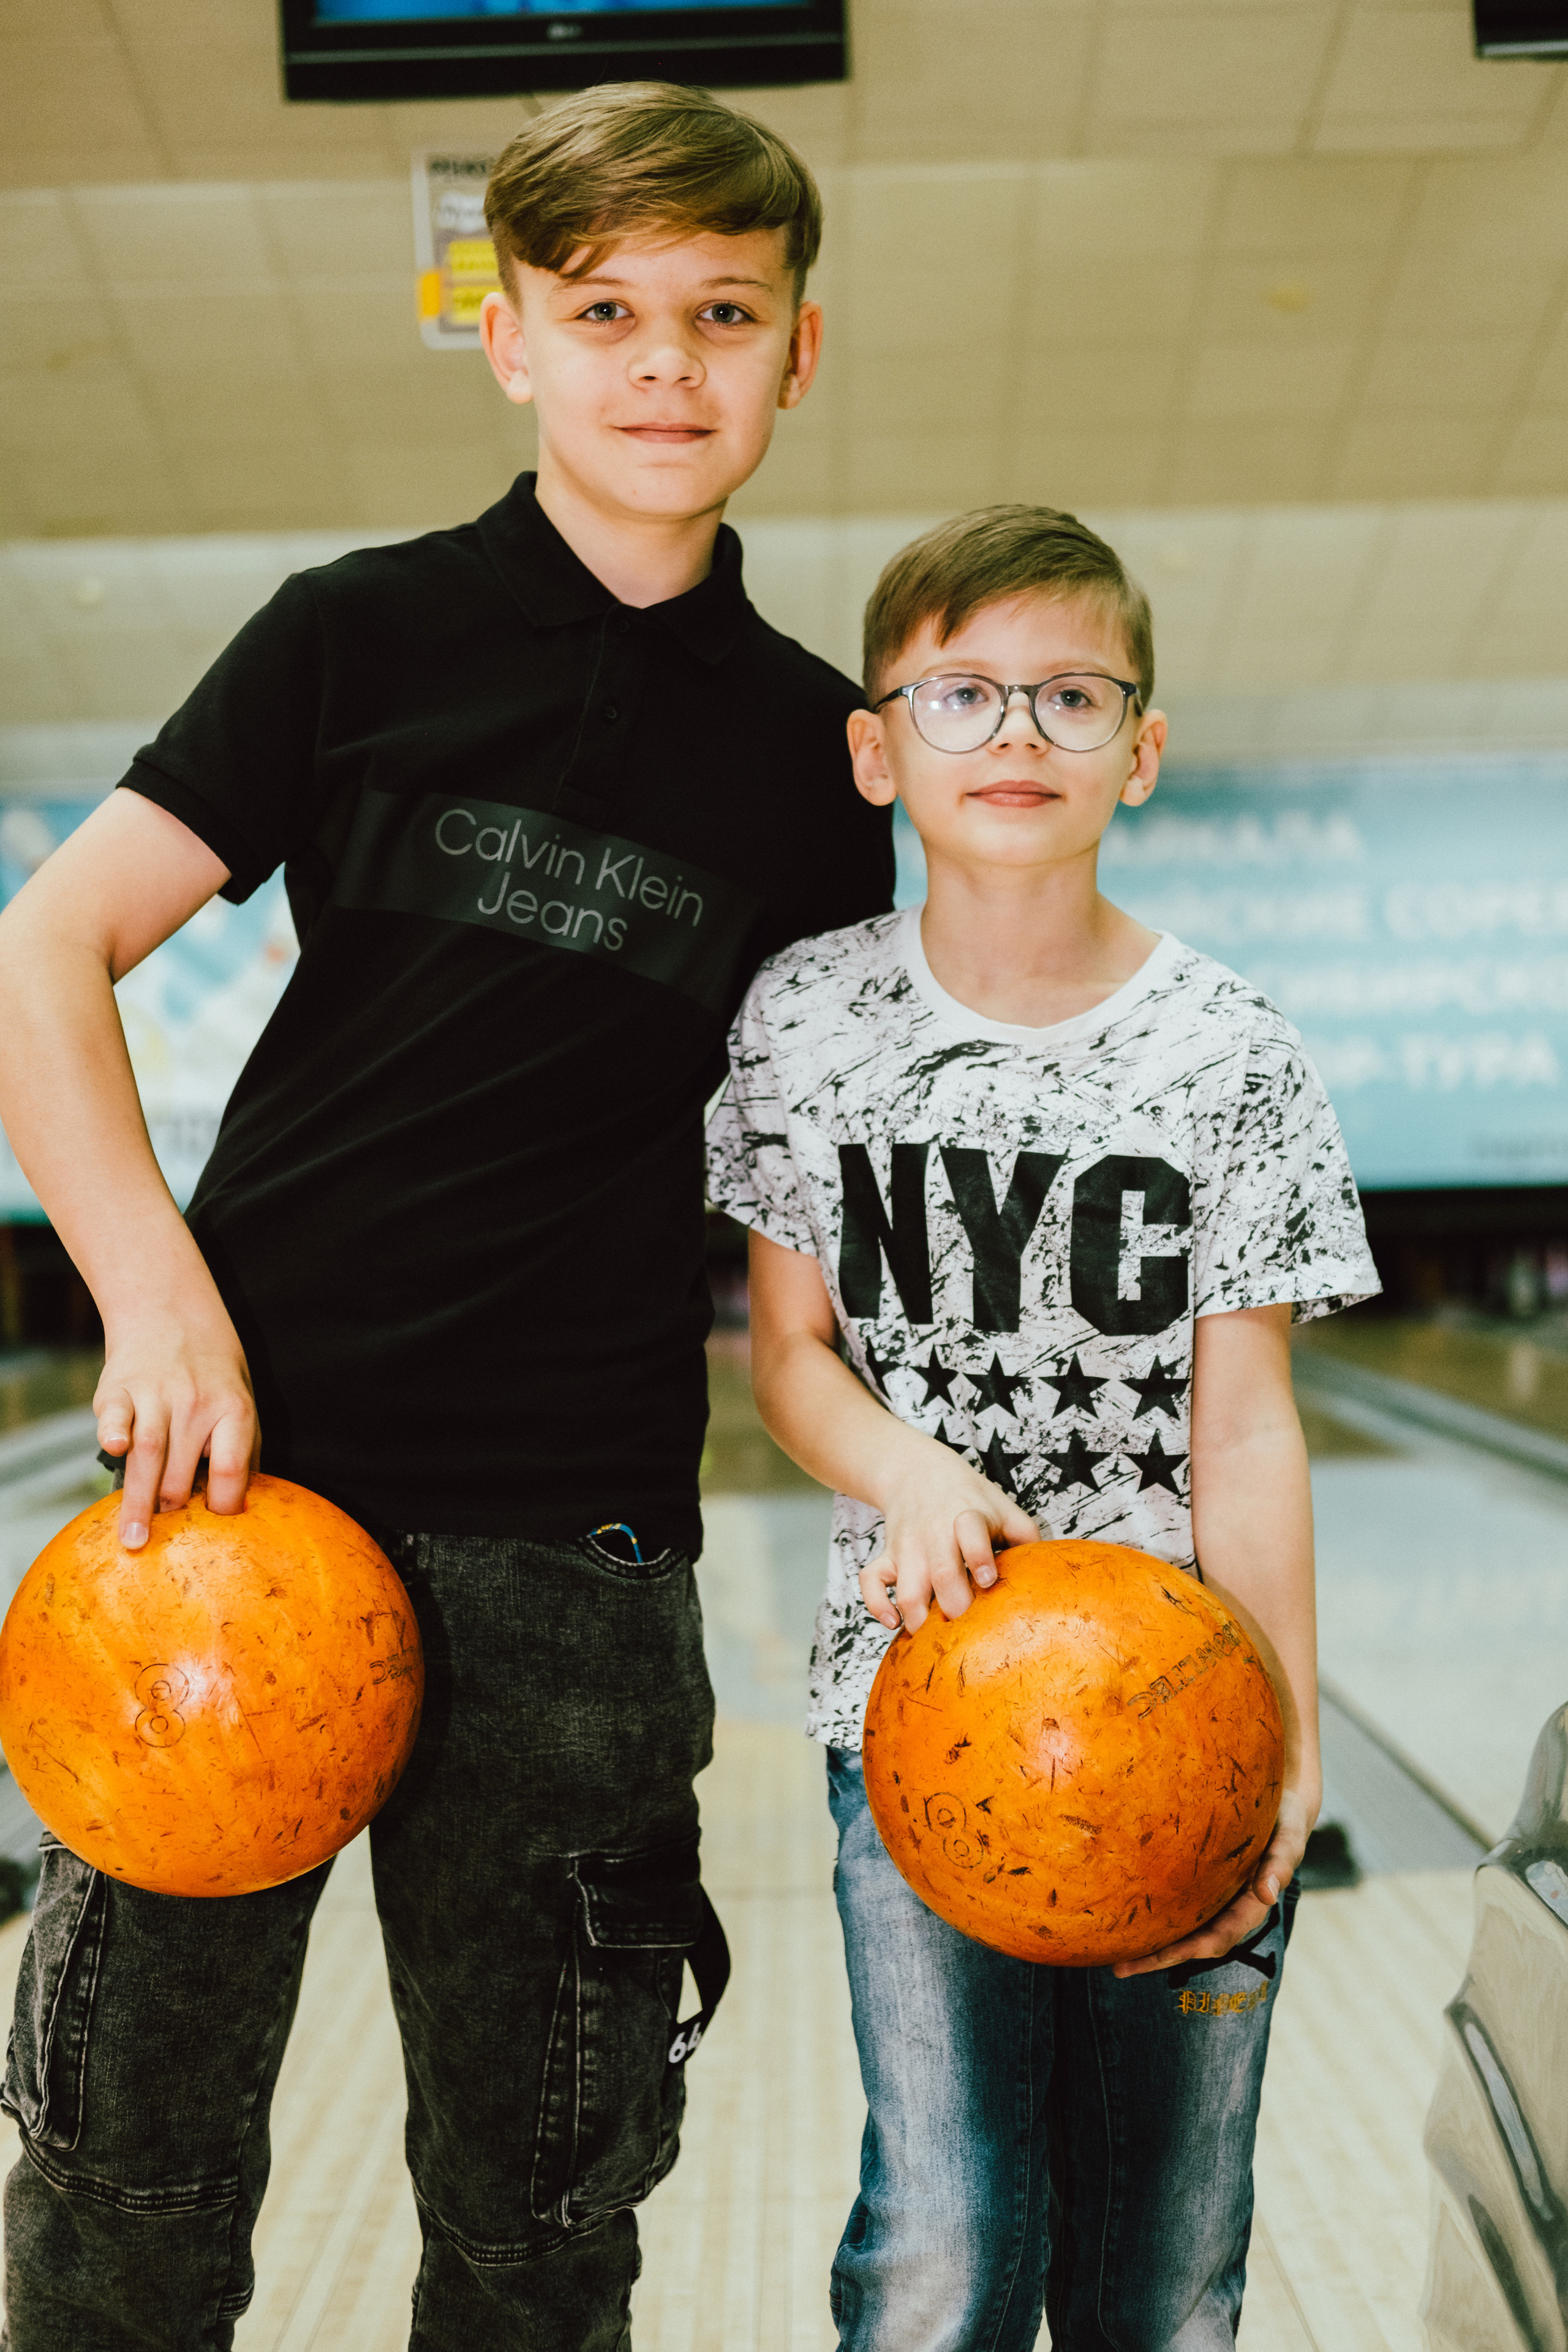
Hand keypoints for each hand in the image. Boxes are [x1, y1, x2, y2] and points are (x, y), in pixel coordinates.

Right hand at [94, 1296, 259, 1549]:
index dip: (223, 1505)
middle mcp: (196, 1404)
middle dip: (172, 1510)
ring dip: (138, 1501)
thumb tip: (241, 1503)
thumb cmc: (211, 1369)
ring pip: (149, 1455)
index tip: (212, 1528)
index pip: (231, 1470)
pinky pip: (115, 1415)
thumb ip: (241, 1449)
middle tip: (160, 1540)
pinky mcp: (119, 1387)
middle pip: (182, 1472)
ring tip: (132, 1539)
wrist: (169, 1309)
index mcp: (233, 1410)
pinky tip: (115, 1450)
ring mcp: (156, 1394)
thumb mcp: (241, 1400)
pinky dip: (113, 1431)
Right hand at [859, 1441, 1039, 1634]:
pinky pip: (870, 1581)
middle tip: (969, 1629)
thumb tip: (1052, 1571)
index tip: (987, 1580)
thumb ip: (1025, 1534)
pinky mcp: (887, 1555)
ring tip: (935, 1638)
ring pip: (906, 1588)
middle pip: (940, 1573)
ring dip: (918, 1617)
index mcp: (966, 1515)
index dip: (978, 1556)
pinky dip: (877, 1605)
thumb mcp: (1001, 1505)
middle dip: (954, 1605)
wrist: (915, 1471)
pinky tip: (895, 1623)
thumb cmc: (968, 1496)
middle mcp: (934, 1533)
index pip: (969, 1531)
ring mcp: (907, 1547)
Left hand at [1111, 1782, 1315, 1977]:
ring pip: (1181, 1929)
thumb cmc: (1286, 1820)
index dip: (1186, 1951)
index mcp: (1251, 1907)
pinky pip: (1178, 1906)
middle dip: (1157, 1958)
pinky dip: (1156, 1918)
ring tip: (1112, 1954)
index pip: (1216, 1939)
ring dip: (1151, 1945)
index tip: (1156, 1960)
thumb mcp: (1288, 1838)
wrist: (1283, 1803)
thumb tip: (1267, 1894)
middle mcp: (1230, 1909)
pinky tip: (1128, 1916)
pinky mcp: (1204, 1884)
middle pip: (1191, 1943)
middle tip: (1117, 1968)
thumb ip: (1280, 1864)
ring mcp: (1216, 1899)